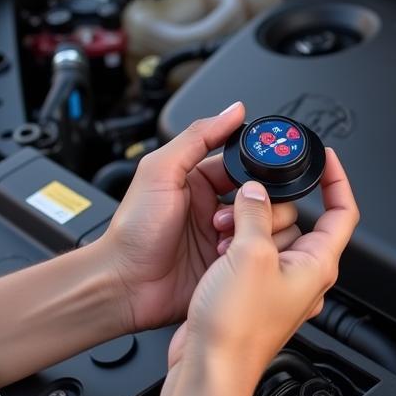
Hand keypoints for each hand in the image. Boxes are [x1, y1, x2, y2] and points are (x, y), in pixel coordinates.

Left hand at [97, 101, 300, 332]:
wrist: (127, 284)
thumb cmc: (134, 230)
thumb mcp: (160, 171)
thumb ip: (197, 137)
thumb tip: (232, 111)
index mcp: (201, 180)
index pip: (245, 166)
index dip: (256, 171)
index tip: (261, 178)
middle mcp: (217, 208)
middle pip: (264, 197)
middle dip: (257, 206)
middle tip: (229, 216)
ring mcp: (226, 238)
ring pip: (268, 227)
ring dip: (253, 231)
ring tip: (224, 240)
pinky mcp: (231, 266)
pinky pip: (261, 256)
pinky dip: (254, 255)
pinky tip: (232, 258)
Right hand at [167, 150, 358, 386]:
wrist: (209, 367)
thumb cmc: (238, 328)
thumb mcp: (250, 255)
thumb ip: (256, 215)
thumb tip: (255, 193)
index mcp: (318, 265)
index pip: (343, 212)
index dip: (337, 180)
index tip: (325, 159)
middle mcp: (302, 276)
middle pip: (297, 220)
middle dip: (269, 207)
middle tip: (248, 204)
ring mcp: (277, 285)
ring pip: (268, 236)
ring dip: (246, 226)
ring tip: (226, 233)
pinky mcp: (252, 293)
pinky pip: (248, 255)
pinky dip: (234, 245)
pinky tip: (217, 250)